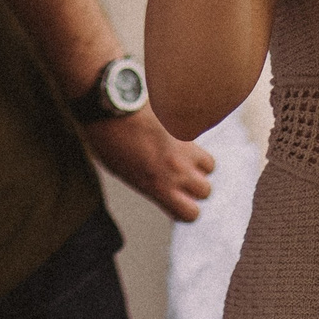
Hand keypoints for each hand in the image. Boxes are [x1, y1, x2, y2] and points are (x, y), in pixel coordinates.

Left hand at [81, 107, 214, 221]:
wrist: (110, 105)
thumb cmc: (109, 141)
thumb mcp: (126, 174)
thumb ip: (151, 185)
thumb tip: (164, 188)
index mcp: (159, 186)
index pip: (191, 213)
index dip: (186, 211)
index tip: (177, 204)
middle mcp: (176, 170)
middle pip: (206, 190)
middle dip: (195, 189)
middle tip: (180, 181)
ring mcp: (183, 147)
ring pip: (210, 166)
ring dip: (199, 166)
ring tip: (183, 161)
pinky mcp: (184, 126)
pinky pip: (199, 141)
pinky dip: (193, 145)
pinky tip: (178, 142)